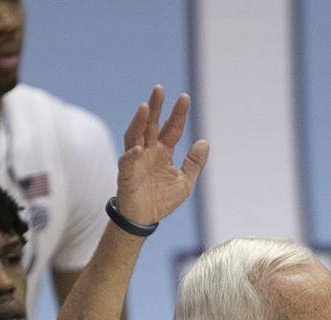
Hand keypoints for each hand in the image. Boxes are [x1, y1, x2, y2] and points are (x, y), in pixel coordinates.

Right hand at [115, 86, 208, 227]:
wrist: (144, 220)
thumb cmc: (162, 200)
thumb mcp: (184, 183)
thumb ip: (194, 163)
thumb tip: (205, 142)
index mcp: (163, 151)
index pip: (172, 128)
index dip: (178, 114)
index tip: (185, 98)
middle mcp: (148, 151)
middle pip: (151, 124)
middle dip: (155, 106)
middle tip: (159, 89)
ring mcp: (135, 160)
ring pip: (135, 135)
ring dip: (139, 121)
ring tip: (145, 107)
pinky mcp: (126, 174)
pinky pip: (127, 162)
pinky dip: (132, 155)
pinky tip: (139, 148)